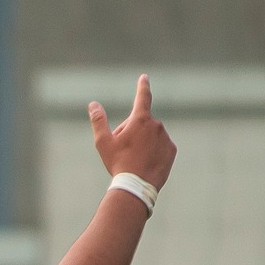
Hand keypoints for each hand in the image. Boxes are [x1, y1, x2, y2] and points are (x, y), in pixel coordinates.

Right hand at [90, 74, 173, 190]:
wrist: (137, 186)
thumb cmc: (118, 163)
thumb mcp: (103, 143)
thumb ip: (98, 121)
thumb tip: (92, 104)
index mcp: (140, 120)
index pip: (143, 97)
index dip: (142, 86)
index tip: (144, 78)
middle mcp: (156, 125)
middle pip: (141, 124)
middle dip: (132, 132)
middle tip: (122, 151)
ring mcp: (165, 137)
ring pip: (151, 136)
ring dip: (143, 143)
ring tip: (133, 160)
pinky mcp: (171, 150)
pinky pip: (161, 147)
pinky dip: (153, 152)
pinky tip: (145, 164)